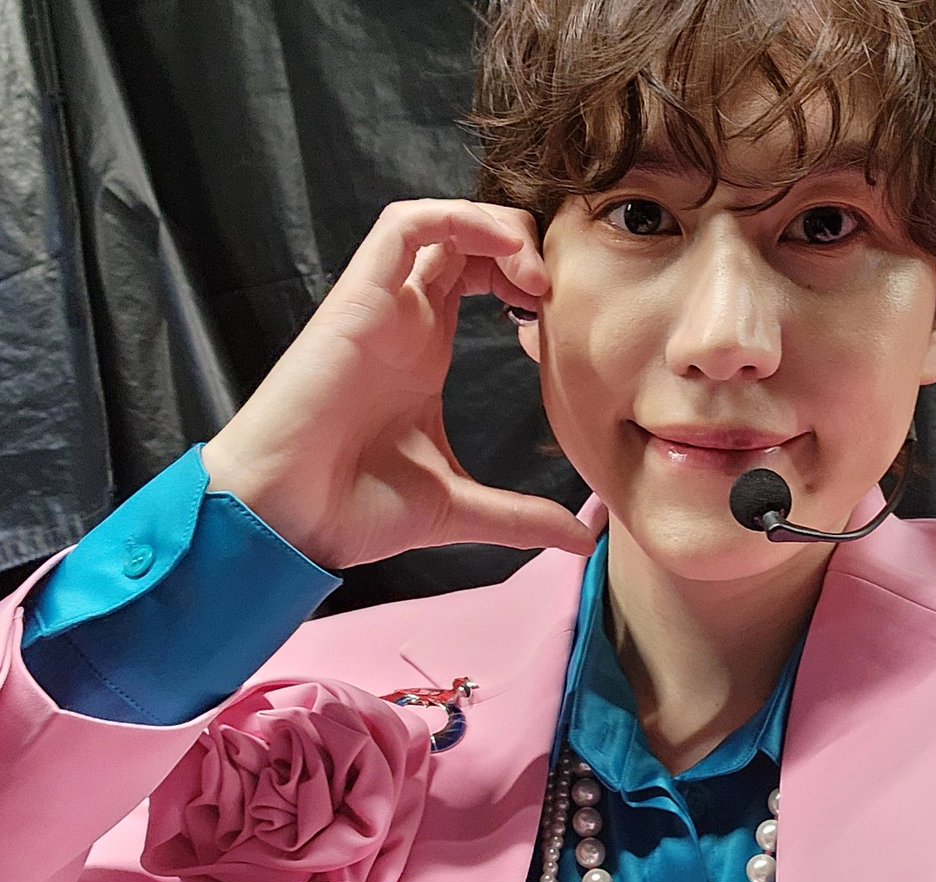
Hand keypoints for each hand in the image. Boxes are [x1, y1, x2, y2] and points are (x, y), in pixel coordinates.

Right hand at [200, 199, 593, 568]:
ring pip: (439, 221)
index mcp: (424, 351)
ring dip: (497, 229)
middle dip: (523, 247)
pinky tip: (503, 255)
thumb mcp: (458, 508)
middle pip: (466, 241)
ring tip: (536, 275)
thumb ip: (521, 516)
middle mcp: (404, 320)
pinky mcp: (358, 299)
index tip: (565, 320)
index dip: (526, 281)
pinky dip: (458, 221)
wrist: (288, 521)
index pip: (479, 278)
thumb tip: (582, 540)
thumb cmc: (353, 508)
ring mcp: (381, 306)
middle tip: (560, 293)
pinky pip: (405, 226)